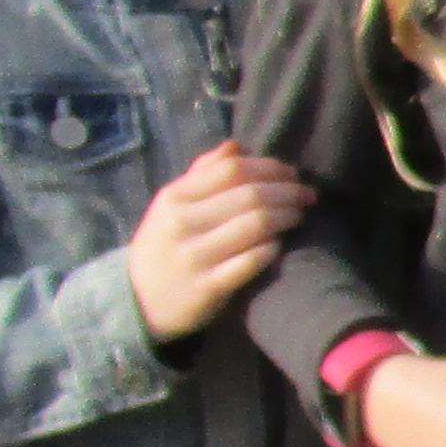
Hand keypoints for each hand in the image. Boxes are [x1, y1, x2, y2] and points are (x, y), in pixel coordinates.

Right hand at [123, 141, 313, 343]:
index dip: (269, 167)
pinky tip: (280, 245)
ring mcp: (195, 256)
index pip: (232, 170)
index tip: (292, 172)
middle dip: (287, 191)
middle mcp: (183, 223)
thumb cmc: (164, 245)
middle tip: (308, 194)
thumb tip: (237, 146)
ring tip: (299, 215)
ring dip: (286, 216)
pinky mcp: (208, 288)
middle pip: (249, 195)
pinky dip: (271, 249)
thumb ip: (202, 174)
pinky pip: (251, 261)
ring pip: (255, 225)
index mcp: (174, 197)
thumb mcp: (172, 205)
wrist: (137, 301)